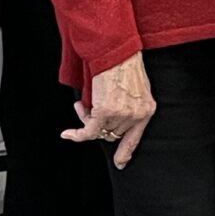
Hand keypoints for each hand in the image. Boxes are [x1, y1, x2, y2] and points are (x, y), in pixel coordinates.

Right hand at [66, 52, 155, 166]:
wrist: (117, 52)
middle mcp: (136, 115)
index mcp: (147, 109)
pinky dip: (76, 134)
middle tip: (87, 111)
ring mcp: (122, 114)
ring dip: (86, 120)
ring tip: (82, 105)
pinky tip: (67, 133)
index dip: (126, 152)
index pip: (136, 137)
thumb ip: (129, 105)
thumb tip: (114, 117)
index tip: (120, 163)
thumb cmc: (124, 65)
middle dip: (97, 124)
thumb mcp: (135, 88)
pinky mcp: (106, 111)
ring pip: (99, 130)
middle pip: (112, 133)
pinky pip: (88, 131)